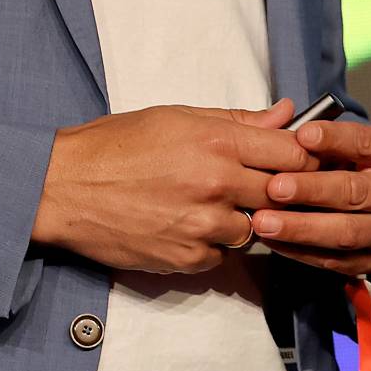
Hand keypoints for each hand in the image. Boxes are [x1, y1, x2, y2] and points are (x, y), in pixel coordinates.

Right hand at [32, 100, 316, 273]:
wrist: (63, 187)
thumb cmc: (117, 145)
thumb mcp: (178, 116)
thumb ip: (238, 120)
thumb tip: (286, 112)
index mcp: (219, 142)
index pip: (294, 153)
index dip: (307, 158)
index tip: (307, 161)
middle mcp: (217, 185)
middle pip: (283, 196)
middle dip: (280, 193)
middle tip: (267, 187)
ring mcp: (203, 226)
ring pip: (253, 230)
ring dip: (243, 220)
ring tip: (212, 203)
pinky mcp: (186, 258)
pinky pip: (220, 255)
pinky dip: (212, 244)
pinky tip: (187, 224)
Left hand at [250, 119, 370, 277]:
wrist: (370, 199)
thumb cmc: (346, 159)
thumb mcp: (340, 139)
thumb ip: (313, 132)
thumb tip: (280, 117)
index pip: (367, 143)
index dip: (335, 139)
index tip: (301, 135)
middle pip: (357, 192)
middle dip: (312, 190)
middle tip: (274, 187)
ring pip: (346, 232)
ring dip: (301, 227)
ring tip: (264, 222)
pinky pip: (335, 260)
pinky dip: (300, 251)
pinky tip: (273, 240)